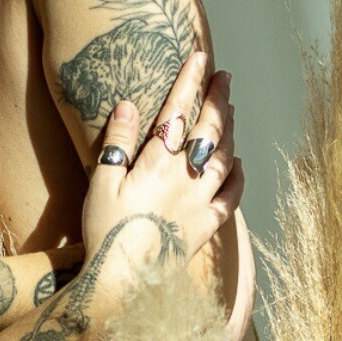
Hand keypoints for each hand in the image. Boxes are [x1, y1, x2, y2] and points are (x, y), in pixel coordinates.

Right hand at [81, 51, 242, 290]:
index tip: (201, 57)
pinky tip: (240, 164)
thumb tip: (128, 104)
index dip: (189, 82)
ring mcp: (201, 202)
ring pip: (225, 157)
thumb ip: (117, 143)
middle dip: (218, 99)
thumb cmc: (106, 231)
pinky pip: (231, 197)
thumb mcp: (101, 183)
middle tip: (226, 77)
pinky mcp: (207, 227)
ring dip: (230, 130)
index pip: (178, 112)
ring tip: (233, 110)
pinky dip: (238, 176)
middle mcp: (186, 177)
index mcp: (158, 163)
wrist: (126, 283)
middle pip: (209, 130)